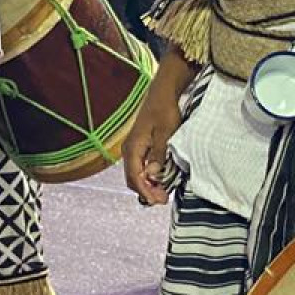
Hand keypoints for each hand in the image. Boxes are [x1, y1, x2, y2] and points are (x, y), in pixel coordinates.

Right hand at [122, 82, 184, 205]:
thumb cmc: (165, 110)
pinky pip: (140, 167)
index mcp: (133, 147)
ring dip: (148, 185)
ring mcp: (133, 148)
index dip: (146, 191)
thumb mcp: (166, 132)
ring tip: (163, 192)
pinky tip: (161, 179)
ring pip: (136, 174)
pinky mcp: (139, 146)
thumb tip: (153, 174)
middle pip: (133, 179)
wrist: (163, 93)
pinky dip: (149, 176)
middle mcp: (129, 150)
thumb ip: (159, 154)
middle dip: (147, 191)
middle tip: (163, 199)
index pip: (135, 177)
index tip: (159, 200)